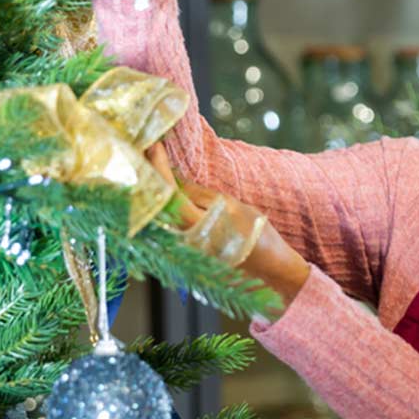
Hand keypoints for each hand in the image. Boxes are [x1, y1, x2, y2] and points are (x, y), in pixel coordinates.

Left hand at [147, 145, 310, 315]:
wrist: (270, 270)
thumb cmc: (257, 236)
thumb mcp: (231, 207)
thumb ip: (199, 195)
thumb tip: (174, 179)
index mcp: (196, 227)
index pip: (168, 194)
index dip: (159, 169)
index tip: (155, 148)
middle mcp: (183, 242)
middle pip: (157, 206)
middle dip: (151, 178)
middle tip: (148, 153)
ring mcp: (183, 250)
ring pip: (160, 217)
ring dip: (154, 191)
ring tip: (153, 168)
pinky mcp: (187, 253)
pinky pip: (168, 226)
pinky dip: (163, 207)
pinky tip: (165, 192)